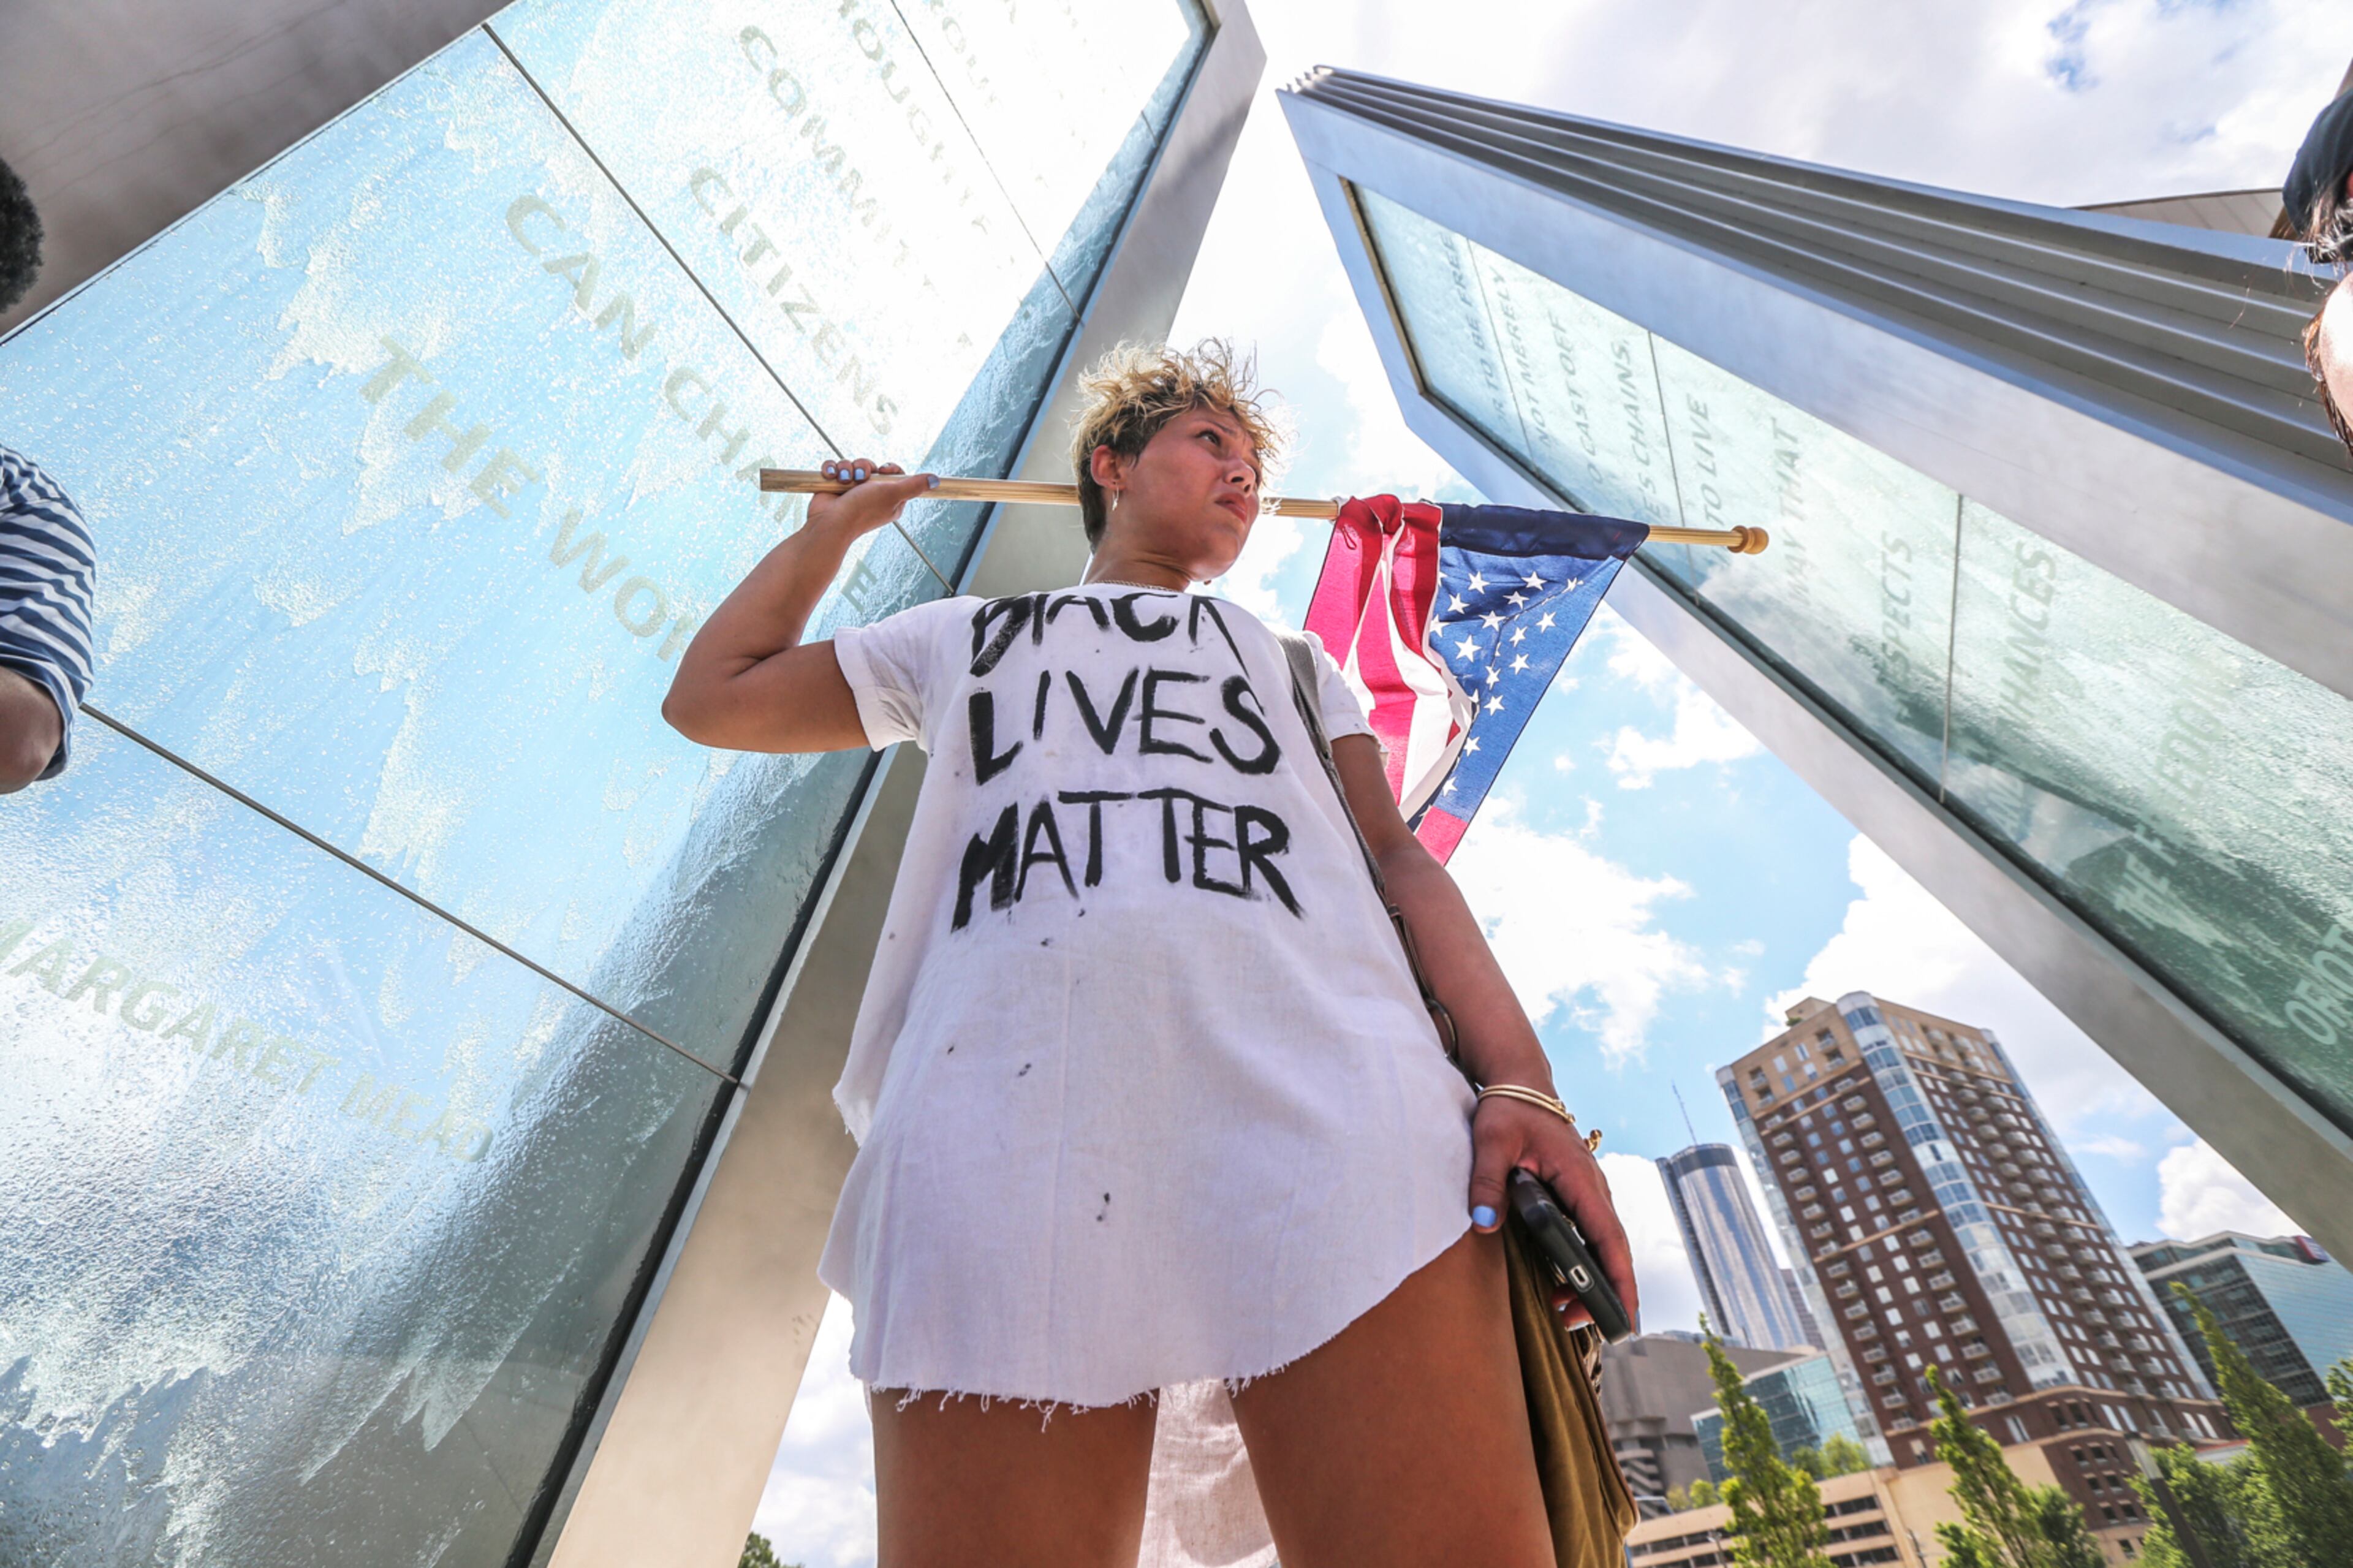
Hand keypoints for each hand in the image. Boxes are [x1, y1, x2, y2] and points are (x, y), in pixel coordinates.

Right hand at [810, 457, 933, 539]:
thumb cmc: (862, 510)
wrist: (831, 523)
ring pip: (852, 464)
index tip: (884, 470)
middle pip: (871, 465)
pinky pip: (834, 467)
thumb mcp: (893, 494)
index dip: (889, 468)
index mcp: (889, 499)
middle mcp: (871, 494)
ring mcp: (852, 490)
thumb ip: (914, 486)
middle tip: (861, 478)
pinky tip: (831, 477)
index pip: (894, 474)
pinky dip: (831, 470)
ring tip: (844, 480)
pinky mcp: (835, 487)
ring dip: (846, 468)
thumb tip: (936, 480)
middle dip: (864, 466)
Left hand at [1467, 1096, 1638, 1332]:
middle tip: (1583, 1326)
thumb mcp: (1492, 1141)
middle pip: (1611, 1247)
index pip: (1608, 1236)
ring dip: (1592, 1278)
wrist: (1518, 1080)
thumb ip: (1486, 1182)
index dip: (1619, 1278)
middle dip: (1607, 1291)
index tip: (1625, 1314)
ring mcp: (1587, 1190)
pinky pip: (1588, 1233)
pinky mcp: (1575, 1192)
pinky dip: (1583, 1260)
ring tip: (1566, 1313)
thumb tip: (1481, 1225)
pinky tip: (1561, 1282)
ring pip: (1601, 1242)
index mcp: (1580, 1177)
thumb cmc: (1509, 1107)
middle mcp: (1592, 1187)